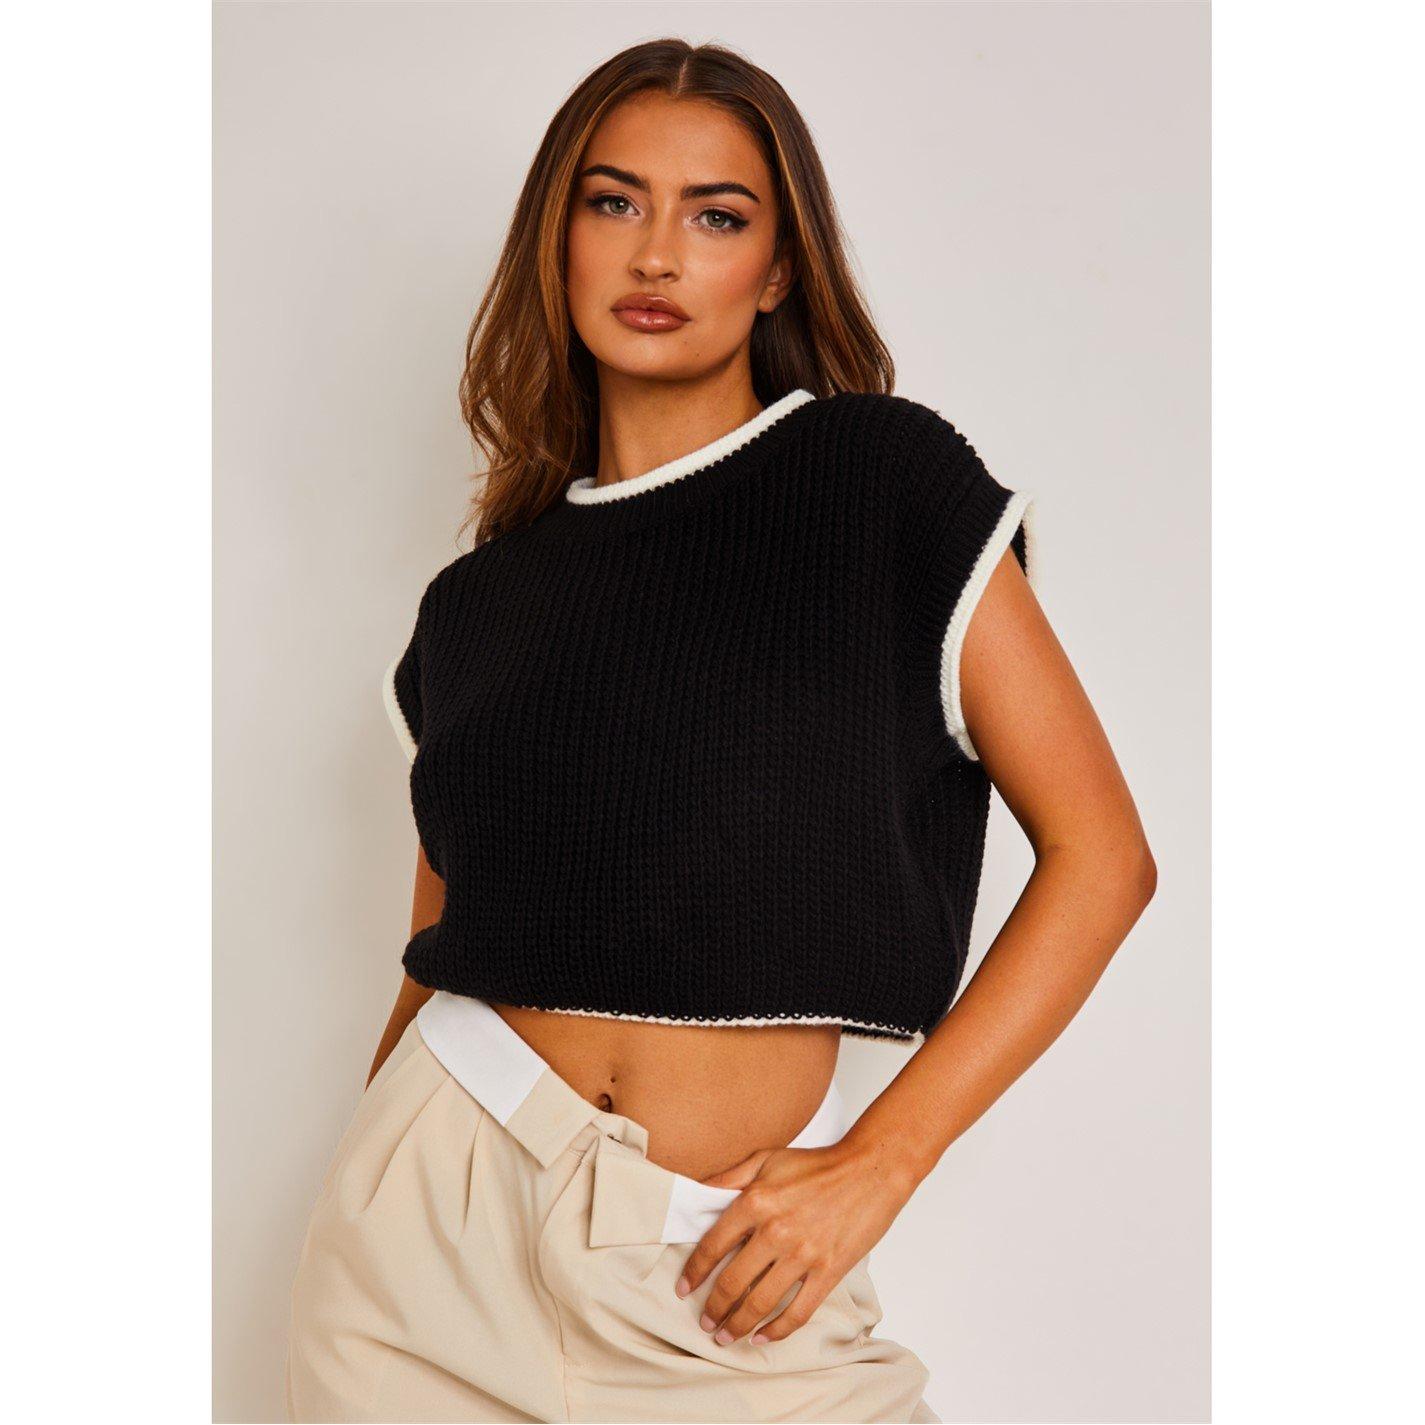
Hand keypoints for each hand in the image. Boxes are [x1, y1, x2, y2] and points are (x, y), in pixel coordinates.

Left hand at [672, 1137, 918, 1344]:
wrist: (870, 1170)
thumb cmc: (818, 1164)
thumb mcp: (766, 1159)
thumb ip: (728, 1178)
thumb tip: (695, 1195)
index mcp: (755, 1201)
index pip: (712, 1246)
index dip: (694, 1272)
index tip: (684, 1288)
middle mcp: (775, 1230)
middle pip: (733, 1282)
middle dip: (713, 1308)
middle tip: (704, 1321)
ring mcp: (803, 1254)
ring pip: (760, 1302)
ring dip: (738, 1325)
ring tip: (725, 1336)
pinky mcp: (828, 1271)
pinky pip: (798, 1311)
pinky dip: (777, 1330)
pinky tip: (763, 1337)